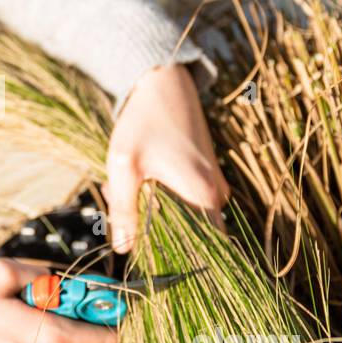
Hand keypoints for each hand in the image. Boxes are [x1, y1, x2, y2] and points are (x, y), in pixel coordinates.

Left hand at [102, 63, 228, 252]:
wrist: (163, 83)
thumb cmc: (143, 122)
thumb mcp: (125, 167)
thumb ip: (124, 211)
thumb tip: (124, 249)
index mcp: (203, 197)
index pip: (197, 252)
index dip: (169, 259)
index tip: (143, 253)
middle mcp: (218, 196)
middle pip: (187, 237)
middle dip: (153, 231)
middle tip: (127, 204)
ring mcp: (215, 187)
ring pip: (184, 220)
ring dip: (154, 212)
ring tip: (133, 183)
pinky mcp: (208, 178)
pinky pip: (186, 203)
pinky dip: (161, 199)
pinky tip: (143, 178)